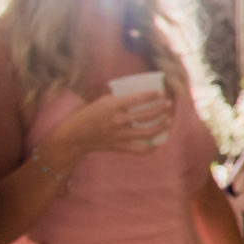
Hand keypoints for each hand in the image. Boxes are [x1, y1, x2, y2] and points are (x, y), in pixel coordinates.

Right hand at [52, 90, 174, 164]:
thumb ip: (119, 99)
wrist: (74, 136)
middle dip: (161, 109)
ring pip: (148, 132)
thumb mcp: (102, 101)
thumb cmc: (88, 115)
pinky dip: (152, 147)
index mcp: (112, 106)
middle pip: (147, 115)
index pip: (137, 99)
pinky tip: (160, 141)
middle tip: (168, 104)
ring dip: (161, 126)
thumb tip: (139, 94)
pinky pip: (141, 149)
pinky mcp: (119, 147)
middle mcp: (117, 120)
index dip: (152, 96)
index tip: (161, 93)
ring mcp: (119, 135)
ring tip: (168, 120)